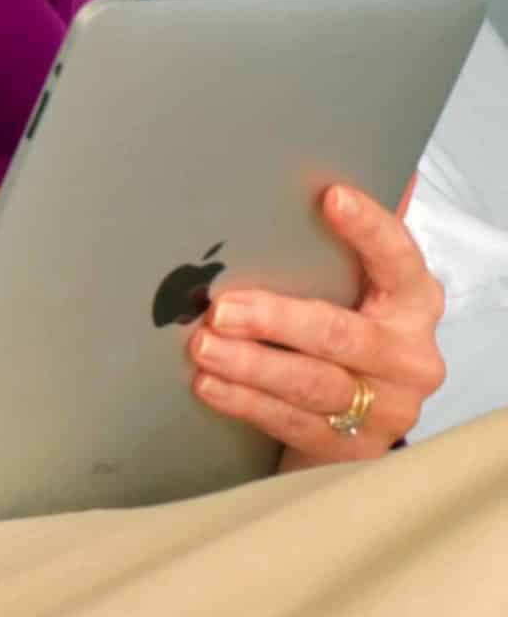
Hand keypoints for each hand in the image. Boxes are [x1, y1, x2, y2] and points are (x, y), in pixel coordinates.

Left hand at [181, 176, 443, 467]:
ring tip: (204, 346)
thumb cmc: (343, 342)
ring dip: (250, 364)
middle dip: (277, 319)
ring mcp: (384, 407)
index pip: (398, 259)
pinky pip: (290, 421)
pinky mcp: (350, 448)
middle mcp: (408, 356)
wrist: (352, 427)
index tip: (329, 197)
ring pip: (311, 383)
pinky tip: (210, 384)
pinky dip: (244, 401)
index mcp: (412, 304)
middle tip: (223, 307)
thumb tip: (347, 168)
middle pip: (341, 334)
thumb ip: (350, 244)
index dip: (368, 229)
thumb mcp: (352, 292)